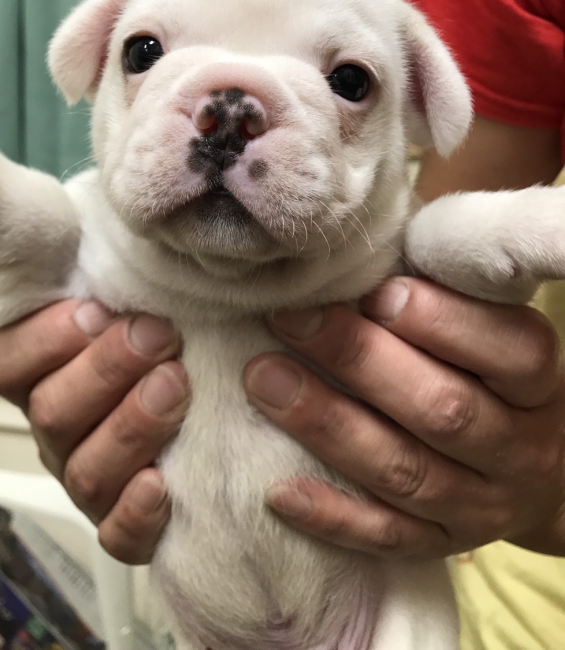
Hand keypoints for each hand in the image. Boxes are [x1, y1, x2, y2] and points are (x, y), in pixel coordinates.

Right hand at [0, 300, 188, 562]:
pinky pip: (117, 534)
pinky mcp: (125, 523)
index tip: (100, 312)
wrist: (211, 399)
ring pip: (86, 471)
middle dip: (106, 371)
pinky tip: (161, 483)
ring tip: (175, 387)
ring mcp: (88, 480)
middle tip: (158, 338)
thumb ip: (111, 281)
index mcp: (43, 375)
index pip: (6, 365)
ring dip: (131, 427)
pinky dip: (136, 512)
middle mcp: (59, 430)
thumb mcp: (132, 301)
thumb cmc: (166, 340)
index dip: (47, 340)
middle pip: (51, 413)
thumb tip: (107, 241)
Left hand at [244, 278, 564, 557]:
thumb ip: (441, 296)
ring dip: (328, 425)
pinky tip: (277, 489)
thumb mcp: (488, 330)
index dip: (438, 320)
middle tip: (289, 321)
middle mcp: (517, 449)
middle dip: (359, 361)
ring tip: (264, 381)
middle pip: (443, 410)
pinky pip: (385, 537)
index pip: (508, 351)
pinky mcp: (442, 543)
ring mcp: (481, 506)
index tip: (370, 291)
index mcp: (536, 382)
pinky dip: (332, 516)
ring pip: (405, 472)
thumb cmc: (487, 374)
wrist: (537, 473)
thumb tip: (360, 258)